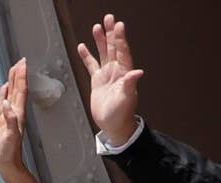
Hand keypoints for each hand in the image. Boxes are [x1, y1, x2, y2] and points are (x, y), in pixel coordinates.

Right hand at [0, 58, 27, 172]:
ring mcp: (10, 115)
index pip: (21, 91)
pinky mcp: (3, 120)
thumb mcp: (10, 136)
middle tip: (21, 60)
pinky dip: (4, 93)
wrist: (8, 162)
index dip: (21, 77)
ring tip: (15, 69)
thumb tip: (6, 105)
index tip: (23, 63)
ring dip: (14, 81)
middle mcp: (16, 112)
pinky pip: (4, 102)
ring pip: (12, 93)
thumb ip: (10, 121)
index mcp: (18, 114)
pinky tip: (4, 87)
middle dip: (19, 74)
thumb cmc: (9, 152)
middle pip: (18, 89)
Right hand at [77, 14, 143, 145]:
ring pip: (103, 53)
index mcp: (124, 74)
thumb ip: (130, 84)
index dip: (121, 39)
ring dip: (100, 40)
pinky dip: (87, 56)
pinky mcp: (98, 81)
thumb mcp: (126, 98)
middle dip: (111, 33)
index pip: (123, 52)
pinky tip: (83, 46)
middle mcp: (117, 72)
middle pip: (114, 48)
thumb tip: (138, 72)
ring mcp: (107, 75)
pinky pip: (91, 65)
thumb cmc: (122, 114)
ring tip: (97, 27)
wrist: (114, 125)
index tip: (119, 26)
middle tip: (110, 18)